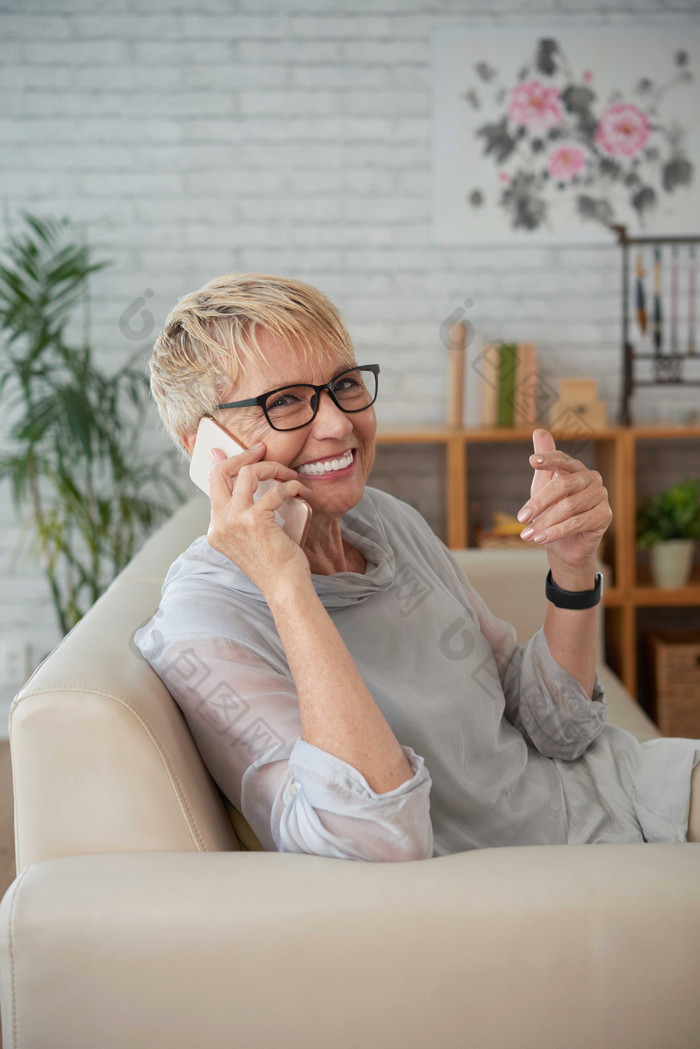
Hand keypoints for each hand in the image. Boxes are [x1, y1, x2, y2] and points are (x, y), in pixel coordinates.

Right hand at [206, 442, 312, 592]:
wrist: (284, 587)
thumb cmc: (274, 563)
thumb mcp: (251, 537)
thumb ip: (246, 512)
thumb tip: (249, 482)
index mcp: (216, 528)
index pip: (213, 484)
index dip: (226, 462)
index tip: (243, 452)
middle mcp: (219, 523)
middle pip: (221, 472)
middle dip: (244, 455)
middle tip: (262, 450)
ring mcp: (234, 521)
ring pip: (248, 474)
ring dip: (273, 468)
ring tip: (289, 475)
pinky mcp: (254, 520)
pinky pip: (275, 490)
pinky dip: (291, 486)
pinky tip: (300, 491)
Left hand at [517, 429, 611, 584]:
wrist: (566, 546)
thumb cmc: (552, 513)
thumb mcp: (542, 488)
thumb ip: (543, 464)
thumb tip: (539, 430)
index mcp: (575, 468)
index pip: (562, 459)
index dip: (548, 459)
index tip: (531, 461)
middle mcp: (591, 478)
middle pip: (562, 485)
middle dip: (538, 503)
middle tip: (521, 518)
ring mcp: (600, 496)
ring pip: (569, 506)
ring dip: (545, 522)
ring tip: (527, 535)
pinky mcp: (604, 515)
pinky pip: (577, 522)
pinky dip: (556, 531)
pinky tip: (541, 539)